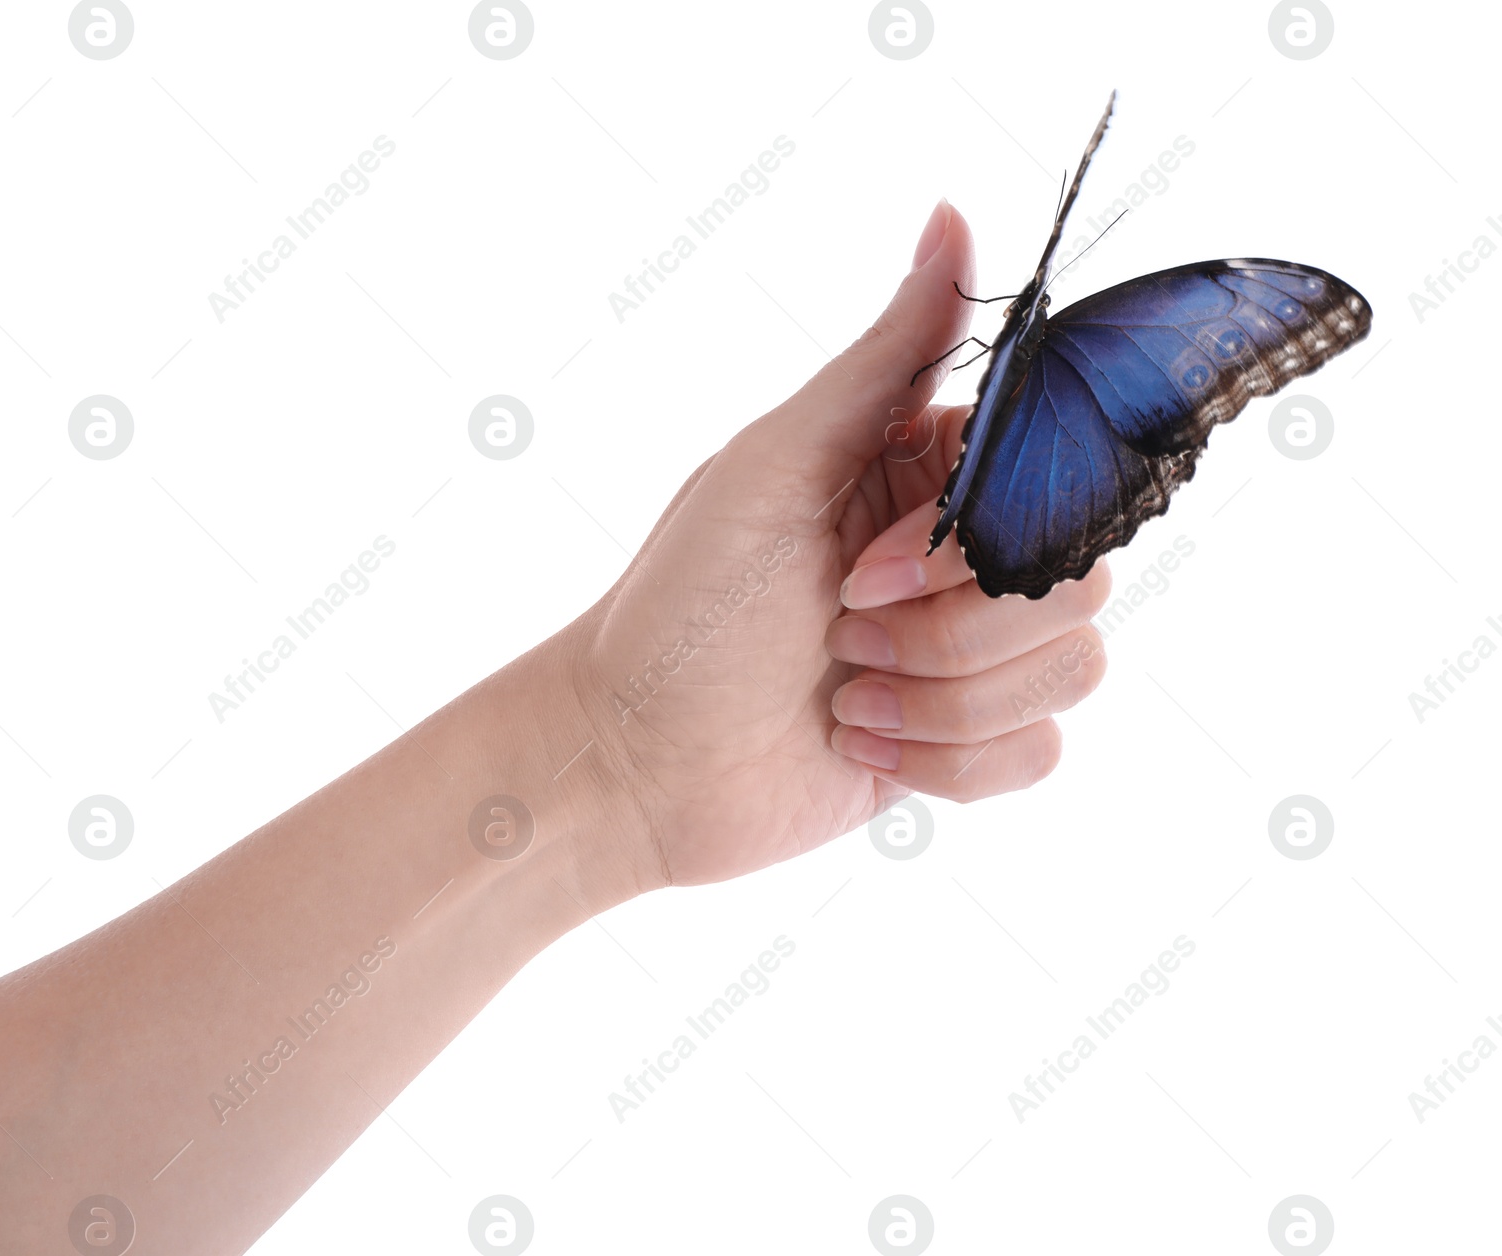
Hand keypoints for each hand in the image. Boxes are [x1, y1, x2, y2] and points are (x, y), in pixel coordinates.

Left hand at [561, 200, 1112, 895]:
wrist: (634, 759)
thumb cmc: (684, 603)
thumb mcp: (777, 463)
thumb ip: (885, 355)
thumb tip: (952, 214)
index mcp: (925, 474)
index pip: (1051, 473)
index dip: (977, 535)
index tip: (876, 559)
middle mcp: (960, 559)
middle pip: (1075, 581)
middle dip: (950, 627)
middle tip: (840, 624)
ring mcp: (966, 655)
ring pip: (1070, 670)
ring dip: (942, 699)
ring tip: (843, 689)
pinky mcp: (963, 743)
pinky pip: (1038, 753)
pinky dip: (947, 762)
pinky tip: (858, 743)